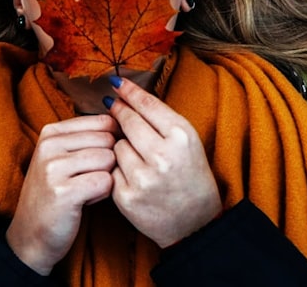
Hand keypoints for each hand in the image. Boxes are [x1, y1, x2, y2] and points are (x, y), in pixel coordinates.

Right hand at [6, 114, 118, 274]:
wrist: (31, 235)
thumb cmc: (57, 193)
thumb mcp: (64, 157)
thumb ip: (89, 137)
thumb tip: (124, 120)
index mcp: (51, 131)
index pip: (103, 121)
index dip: (110, 143)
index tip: (92, 162)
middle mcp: (49, 145)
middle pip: (109, 140)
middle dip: (107, 162)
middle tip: (86, 180)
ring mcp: (54, 168)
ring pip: (109, 159)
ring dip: (106, 178)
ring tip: (85, 190)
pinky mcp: (63, 192)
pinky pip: (106, 182)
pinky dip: (103, 194)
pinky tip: (85, 201)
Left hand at [106, 78, 221, 247]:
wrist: (195, 224)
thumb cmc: (191, 176)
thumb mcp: (188, 141)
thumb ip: (161, 118)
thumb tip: (126, 94)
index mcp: (182, 137)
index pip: (147, 105)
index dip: (129, 91)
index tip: (116, 83)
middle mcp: (162, 156)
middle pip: (128, 121)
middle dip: (119, 111)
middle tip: (113, 105)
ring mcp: (143, 178)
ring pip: (117, 145)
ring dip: (122, 147)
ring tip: (139, 157)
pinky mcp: (126, 197)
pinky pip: (111, 170)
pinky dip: (118, 171)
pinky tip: (133, 176)